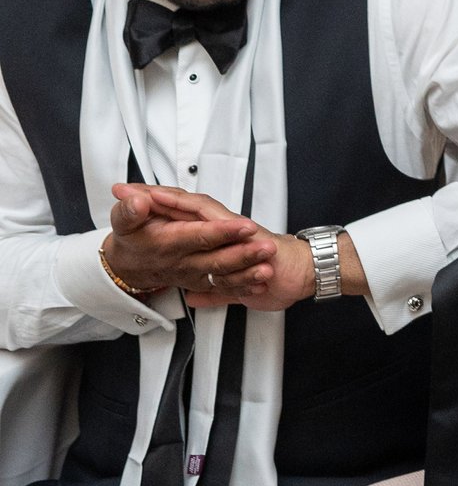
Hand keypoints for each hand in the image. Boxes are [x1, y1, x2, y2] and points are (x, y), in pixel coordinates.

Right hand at [103, 184, 272, 297]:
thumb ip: (131, 210)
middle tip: (267, 247)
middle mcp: (183, 261)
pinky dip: (241, 289)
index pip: (198, 236)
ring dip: (247, 275)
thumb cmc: (132, 238)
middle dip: (243, 254)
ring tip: (269, 270)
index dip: (221, 231)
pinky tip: (261, 286)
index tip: (244, 225)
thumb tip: (138, 199)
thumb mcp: (123, 220)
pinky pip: (221, 289)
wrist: (128, 265)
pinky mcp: (200, 283)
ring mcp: (193, 275)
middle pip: (216, 259)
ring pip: (223, 277)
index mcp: (168, 243)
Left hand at [134, 188, 366, 310]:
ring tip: (140, 193)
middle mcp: (224, 230)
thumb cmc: (275, 280)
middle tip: (125, 191)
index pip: (184, 222)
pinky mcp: (237, 229)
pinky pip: (208, 214)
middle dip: (154, 200)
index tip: (131, 206)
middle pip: (184, 210)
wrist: (303, 276)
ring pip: (194, 208)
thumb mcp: (235, 290)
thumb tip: (197, 294)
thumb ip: (213, 290)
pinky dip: (185, 206)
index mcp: (220, 242)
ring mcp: (230, 227)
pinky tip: (168, 200)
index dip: (160, 213)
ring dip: (167, 199)